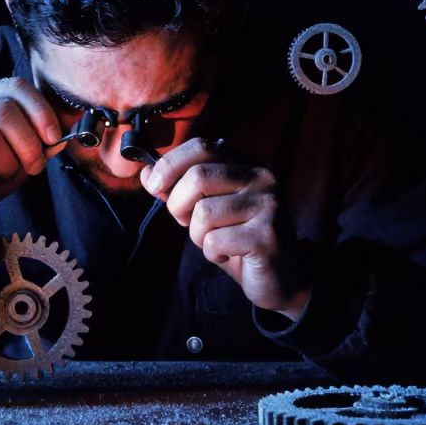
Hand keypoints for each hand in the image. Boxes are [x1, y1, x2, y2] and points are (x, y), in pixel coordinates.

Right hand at [0, 77, 66, 204]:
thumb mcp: (22, 156)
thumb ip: (44, 140)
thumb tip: (70, 125)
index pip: (17, 87)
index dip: (41, 111)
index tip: (53, 137)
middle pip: (5, 110)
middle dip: (28, 143)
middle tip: (34, 166)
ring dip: (7, 164)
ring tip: (3, 175)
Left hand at [140, 137, 308, 317]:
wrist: (279, 279)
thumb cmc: (238, 241)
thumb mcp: (206, 210)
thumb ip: (179, 188)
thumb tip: (146, 172)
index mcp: (247, 164)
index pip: (202, 146)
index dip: (170, 164)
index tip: (154, 186)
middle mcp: (263, 177)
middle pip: (198, 176)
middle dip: (178, 204)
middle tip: (188, 223)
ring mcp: (268, 205)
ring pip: (203, 212)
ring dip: (198, 235)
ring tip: (216, 242)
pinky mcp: (267, 236)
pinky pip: (215, 240)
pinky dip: (211, 253)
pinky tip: (229, 255)